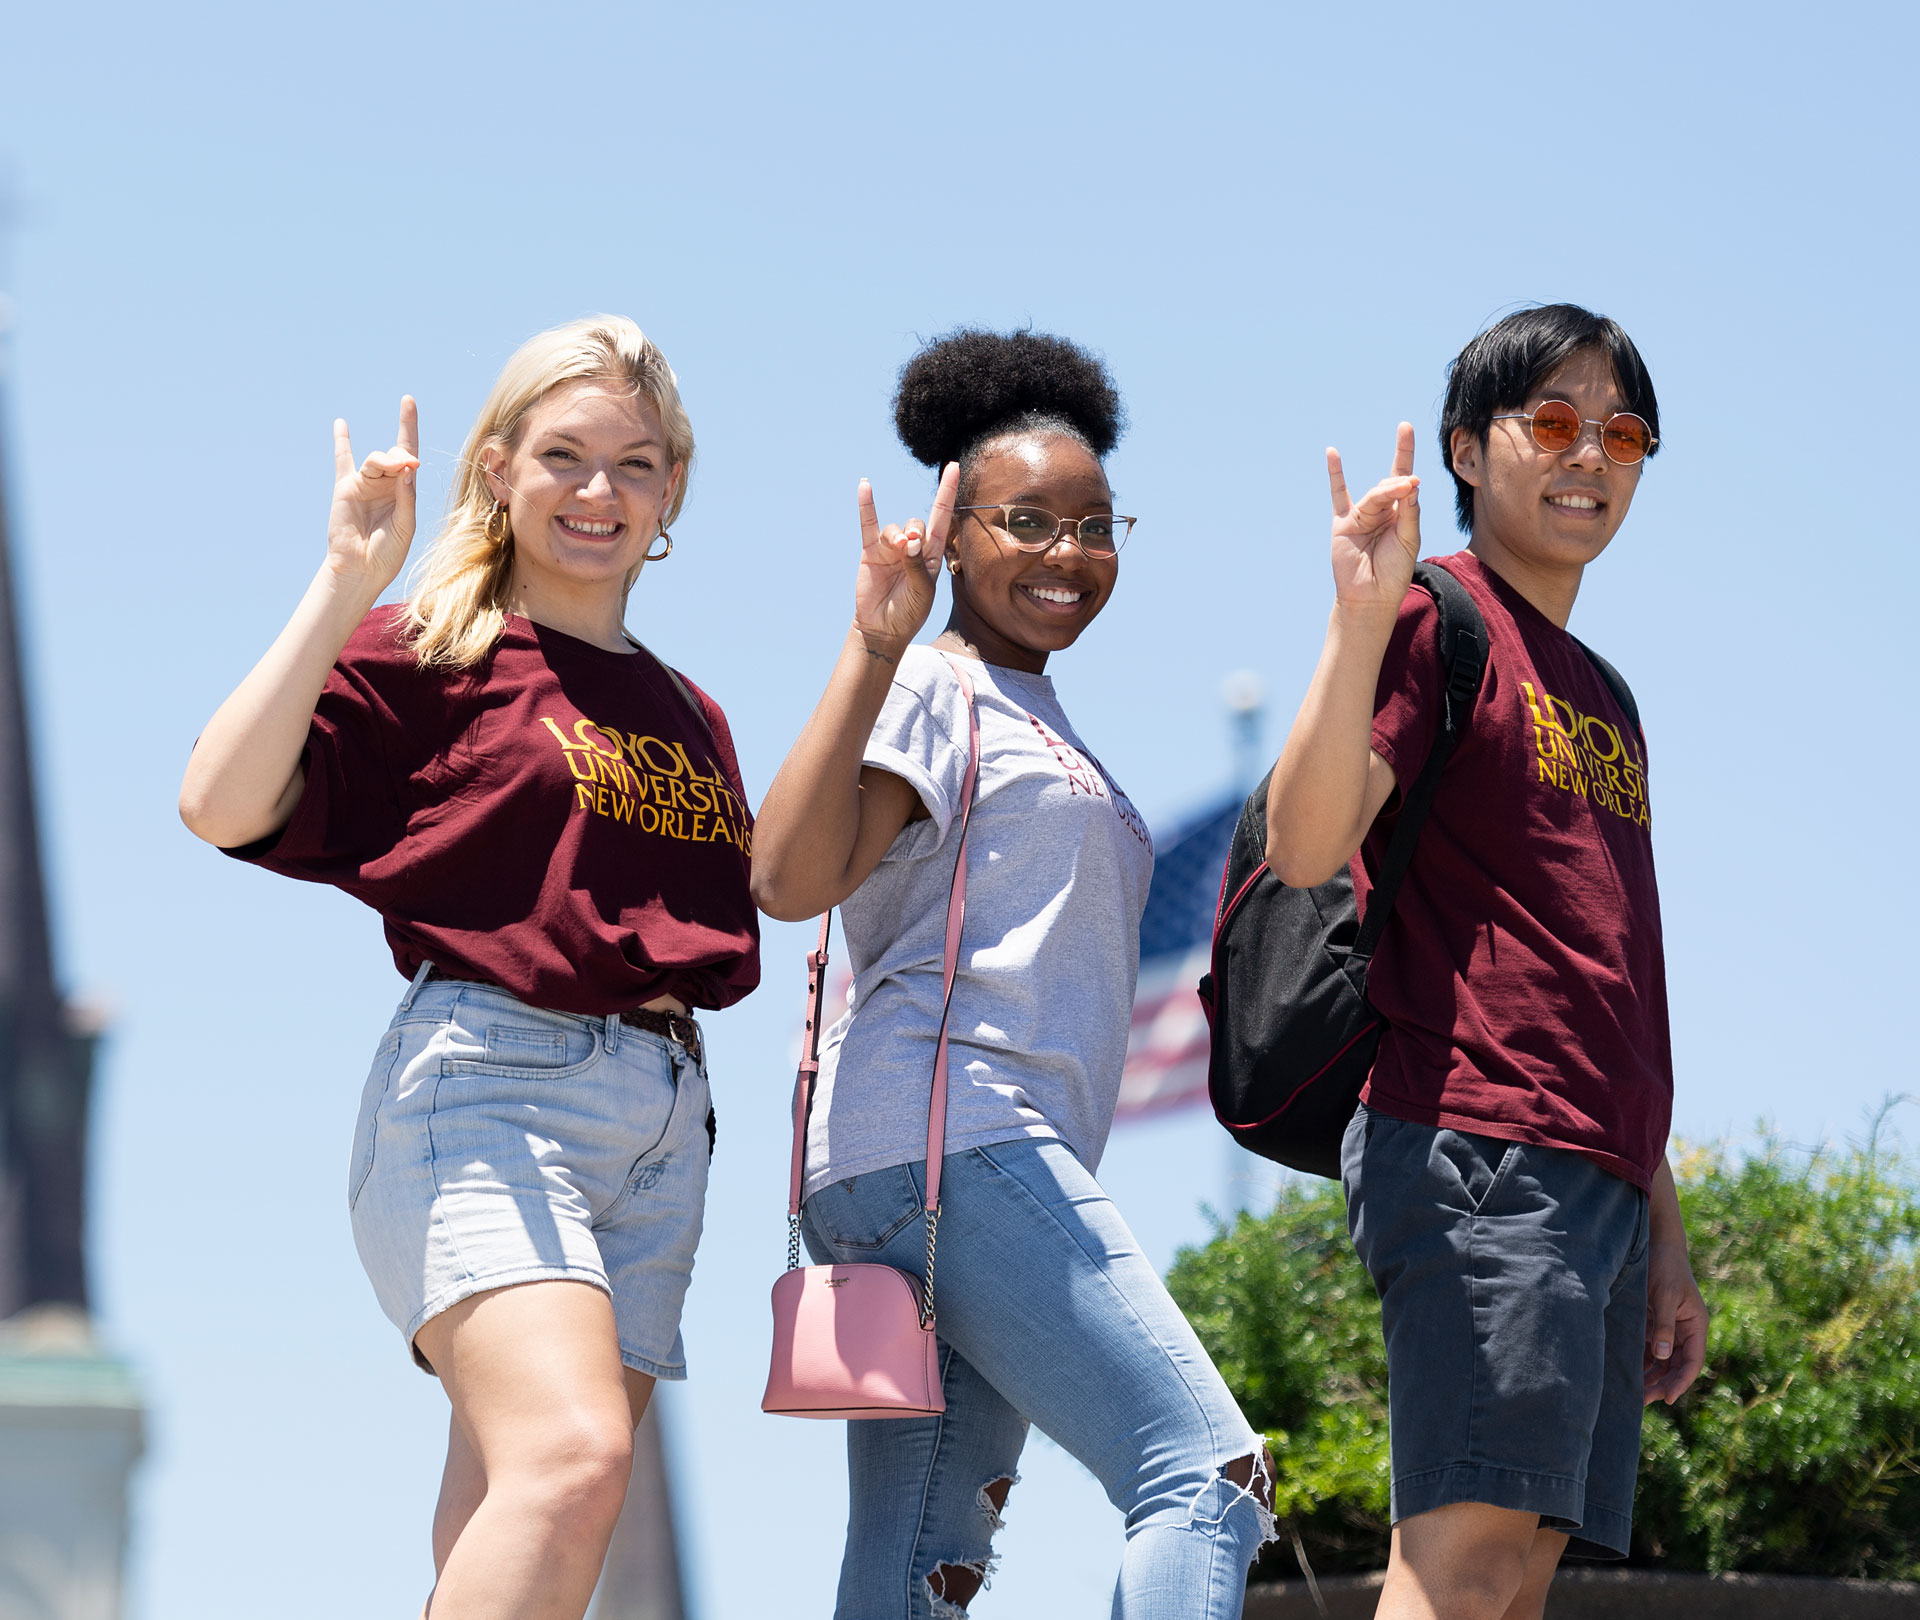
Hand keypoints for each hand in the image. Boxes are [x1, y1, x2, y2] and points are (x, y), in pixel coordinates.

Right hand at [326, 396, 419, 594]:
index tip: (408, 402)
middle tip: (406, 465)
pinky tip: (341, 424)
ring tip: (390, 467)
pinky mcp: (345, 488)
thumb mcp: (405, 524)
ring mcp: (364, 483)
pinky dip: (342, 442)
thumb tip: (406, 466)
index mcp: (404, 490)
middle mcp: (385, 483)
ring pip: (374, 458)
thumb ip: (405, 495)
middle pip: (394, 454)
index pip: (409, 454)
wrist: (360, 569)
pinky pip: (342, 461)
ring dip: (383, 459)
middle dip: (402, 456)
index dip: (409, 427)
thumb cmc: (388, 552)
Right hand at [851, 463, 959, 657]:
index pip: (942, 517)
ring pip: (895, 527)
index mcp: (931, 555)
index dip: (947, 492)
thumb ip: (916, 566)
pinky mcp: (871, 552)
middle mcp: (913, 547)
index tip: (954, 467)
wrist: (883, 628)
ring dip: (895, 535)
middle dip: (915, 531)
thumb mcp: (922, 593)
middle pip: (917, 522)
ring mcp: (891, 548)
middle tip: (909, 549)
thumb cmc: (909, 613)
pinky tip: (865, 486)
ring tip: (896, 550)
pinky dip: (866, 505)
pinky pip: (869, 524)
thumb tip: (908, 540)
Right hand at [1326, 422, 1420, 616]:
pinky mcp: (1343, 523)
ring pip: (1374, 495)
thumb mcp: (1410, 539)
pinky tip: (1332, 453)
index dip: (1404, 452)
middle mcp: (1381, 510)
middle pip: (1389, 486)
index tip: (1405, 427)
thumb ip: (1409, 511)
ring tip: (1401, 487)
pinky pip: (1338, 496)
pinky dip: (1336, 475)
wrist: (1372, 597)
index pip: (1403, 477)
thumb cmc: (1395, 571)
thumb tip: (1409, 482)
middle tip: (1411, 485)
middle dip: (1400, 485)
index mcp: (1400, 512)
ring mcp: (1360, 515)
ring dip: (1387, 491)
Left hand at [1644, 1238, 1709, 1404]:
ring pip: (1663, 1360)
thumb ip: (1664, 1325)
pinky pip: (1652, 1348)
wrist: (1657, 1243)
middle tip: (1643, 1401)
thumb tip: (1661, 1356)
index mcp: (1696, 1325)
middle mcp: (1686, 1330)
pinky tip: (1630, 1372)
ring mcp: (1671, 1327)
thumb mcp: (1665, 1295)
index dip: (1681, 1382)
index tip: (1667, 1398)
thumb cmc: (1665, 1266)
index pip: (1692, 1361)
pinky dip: (1643, 1361)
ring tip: (1635, 1393)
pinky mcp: (1656, 1322)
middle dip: (1662, 1384)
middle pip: (1676, 1365)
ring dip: (1652, 1376)